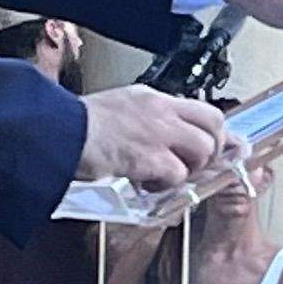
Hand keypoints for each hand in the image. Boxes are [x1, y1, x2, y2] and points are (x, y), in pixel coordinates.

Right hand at [81, 88, 232, 189]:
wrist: (55, 130)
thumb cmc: (75, 124)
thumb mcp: (118, 108)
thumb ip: (147, 119)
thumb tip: (165, 134)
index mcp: (153, 98)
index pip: (204, 109)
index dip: (218, 131)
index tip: (227, 144)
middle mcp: (160, 111)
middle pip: (214, 126)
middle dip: (212, 149)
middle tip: (195, 164)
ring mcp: (157, 133)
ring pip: (202, 150)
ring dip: (189, 168)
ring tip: (165, 174)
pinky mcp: (148, 156)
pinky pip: (177, 174)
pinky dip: (166, 184)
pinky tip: (146, 183)